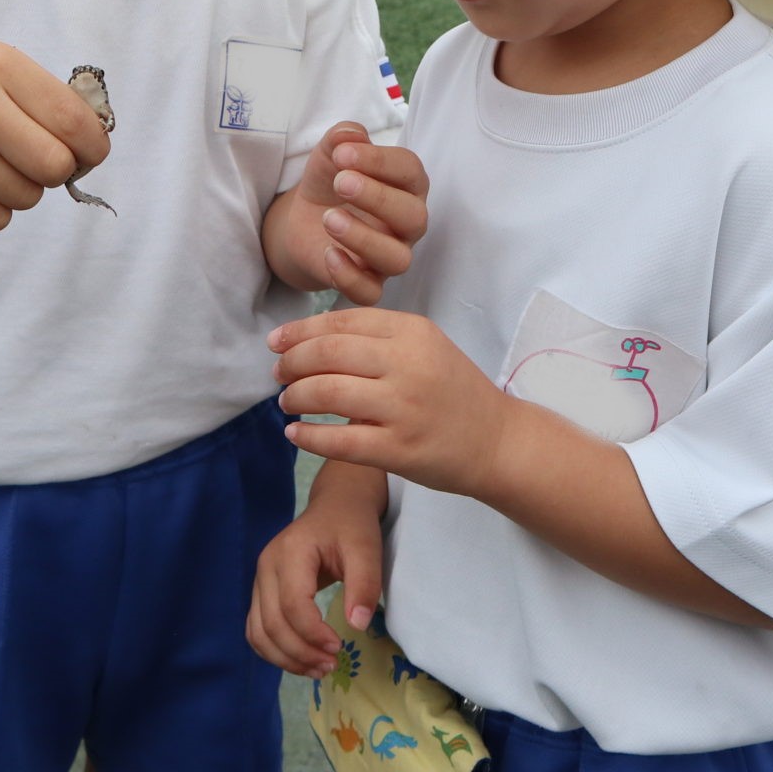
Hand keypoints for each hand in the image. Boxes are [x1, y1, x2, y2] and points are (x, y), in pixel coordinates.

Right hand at [248, 492, 384, 676]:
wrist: (335, 507)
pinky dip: (275, 651)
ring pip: (258, 632)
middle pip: (272, 624)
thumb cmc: (351, 526)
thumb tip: (356, 625)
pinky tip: (302, 660)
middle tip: (331, 666)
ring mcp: (259, 580)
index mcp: (289, 552)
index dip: (313, 633)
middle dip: (301, 653)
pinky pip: (257, 630)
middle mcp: (266, 566)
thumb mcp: (366, 548)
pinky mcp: (262, 593)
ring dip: (285, 658)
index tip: (339, 647)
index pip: (292, 605)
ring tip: (319, 670)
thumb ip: (364, 584)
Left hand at [272, 307, 513, 498]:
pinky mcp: (399, 449)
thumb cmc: (453, 391)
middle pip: (327, 353)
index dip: (299, 331)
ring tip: (287, 403)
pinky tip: (296, 434)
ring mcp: (403, 408)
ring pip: (328, 393)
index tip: (275, 342)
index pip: (341, 322)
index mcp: (413, 331)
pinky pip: (338, 441)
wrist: (497, 441)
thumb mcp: (424, 348)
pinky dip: (308, 437)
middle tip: (279, 374)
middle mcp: (408, 364)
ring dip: (296, 397)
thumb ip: (376, 339)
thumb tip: (307, 340)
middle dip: (292, 363)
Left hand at [273, 123, 427, 303]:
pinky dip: (350, 277)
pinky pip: (371, 293)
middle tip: (340, 182)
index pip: (411, 172)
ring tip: (328, 218)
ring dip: (363, 238)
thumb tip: (350, 135)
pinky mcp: (368, 283)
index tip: (342, 154)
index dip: (380, 161)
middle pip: (415, 217)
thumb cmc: (330, 182)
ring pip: (398, 259)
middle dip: (378, 198)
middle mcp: (407, 224)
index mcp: (407, 186)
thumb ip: (342, 138)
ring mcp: (390, 255)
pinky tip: (328, 254)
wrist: (303, 219)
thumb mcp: (331, 154)